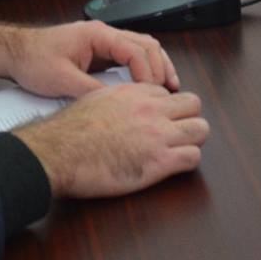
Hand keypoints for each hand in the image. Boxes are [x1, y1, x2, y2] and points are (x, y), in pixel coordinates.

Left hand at [0, 20, 177, 97]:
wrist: (15, 53)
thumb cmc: (33, 60)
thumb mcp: (61, 80)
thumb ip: (89, 91)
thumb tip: (114, 104)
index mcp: (97, 35)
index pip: (135, 50)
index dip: (148, 72)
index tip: (151, 94)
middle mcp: (104, 35)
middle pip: (146, 45)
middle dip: (161, 68)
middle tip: (168, 92)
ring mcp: (104, 42)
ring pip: (142, 49)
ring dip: (157, 67)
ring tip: (168, 88)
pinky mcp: (101, 53)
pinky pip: (131, 58)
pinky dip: (144, 70)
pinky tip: (148, 86)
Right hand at [14, 84, 207, 198]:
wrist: (59, 153)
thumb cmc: (69, 131)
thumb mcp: (94, 100)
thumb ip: (116, 99)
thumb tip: (121, 106)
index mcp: (134, 93)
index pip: (168, 93)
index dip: (165, 108)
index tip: (159, 120)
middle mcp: (150, 109)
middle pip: (193, 104)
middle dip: (188, 118)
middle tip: (177, 133)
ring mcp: (158, 134)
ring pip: (201, 129)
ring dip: (193, 140)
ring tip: (180, 150)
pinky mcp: (159, 161)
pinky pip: (193, 157)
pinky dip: (187, 162)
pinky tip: (173, 166)